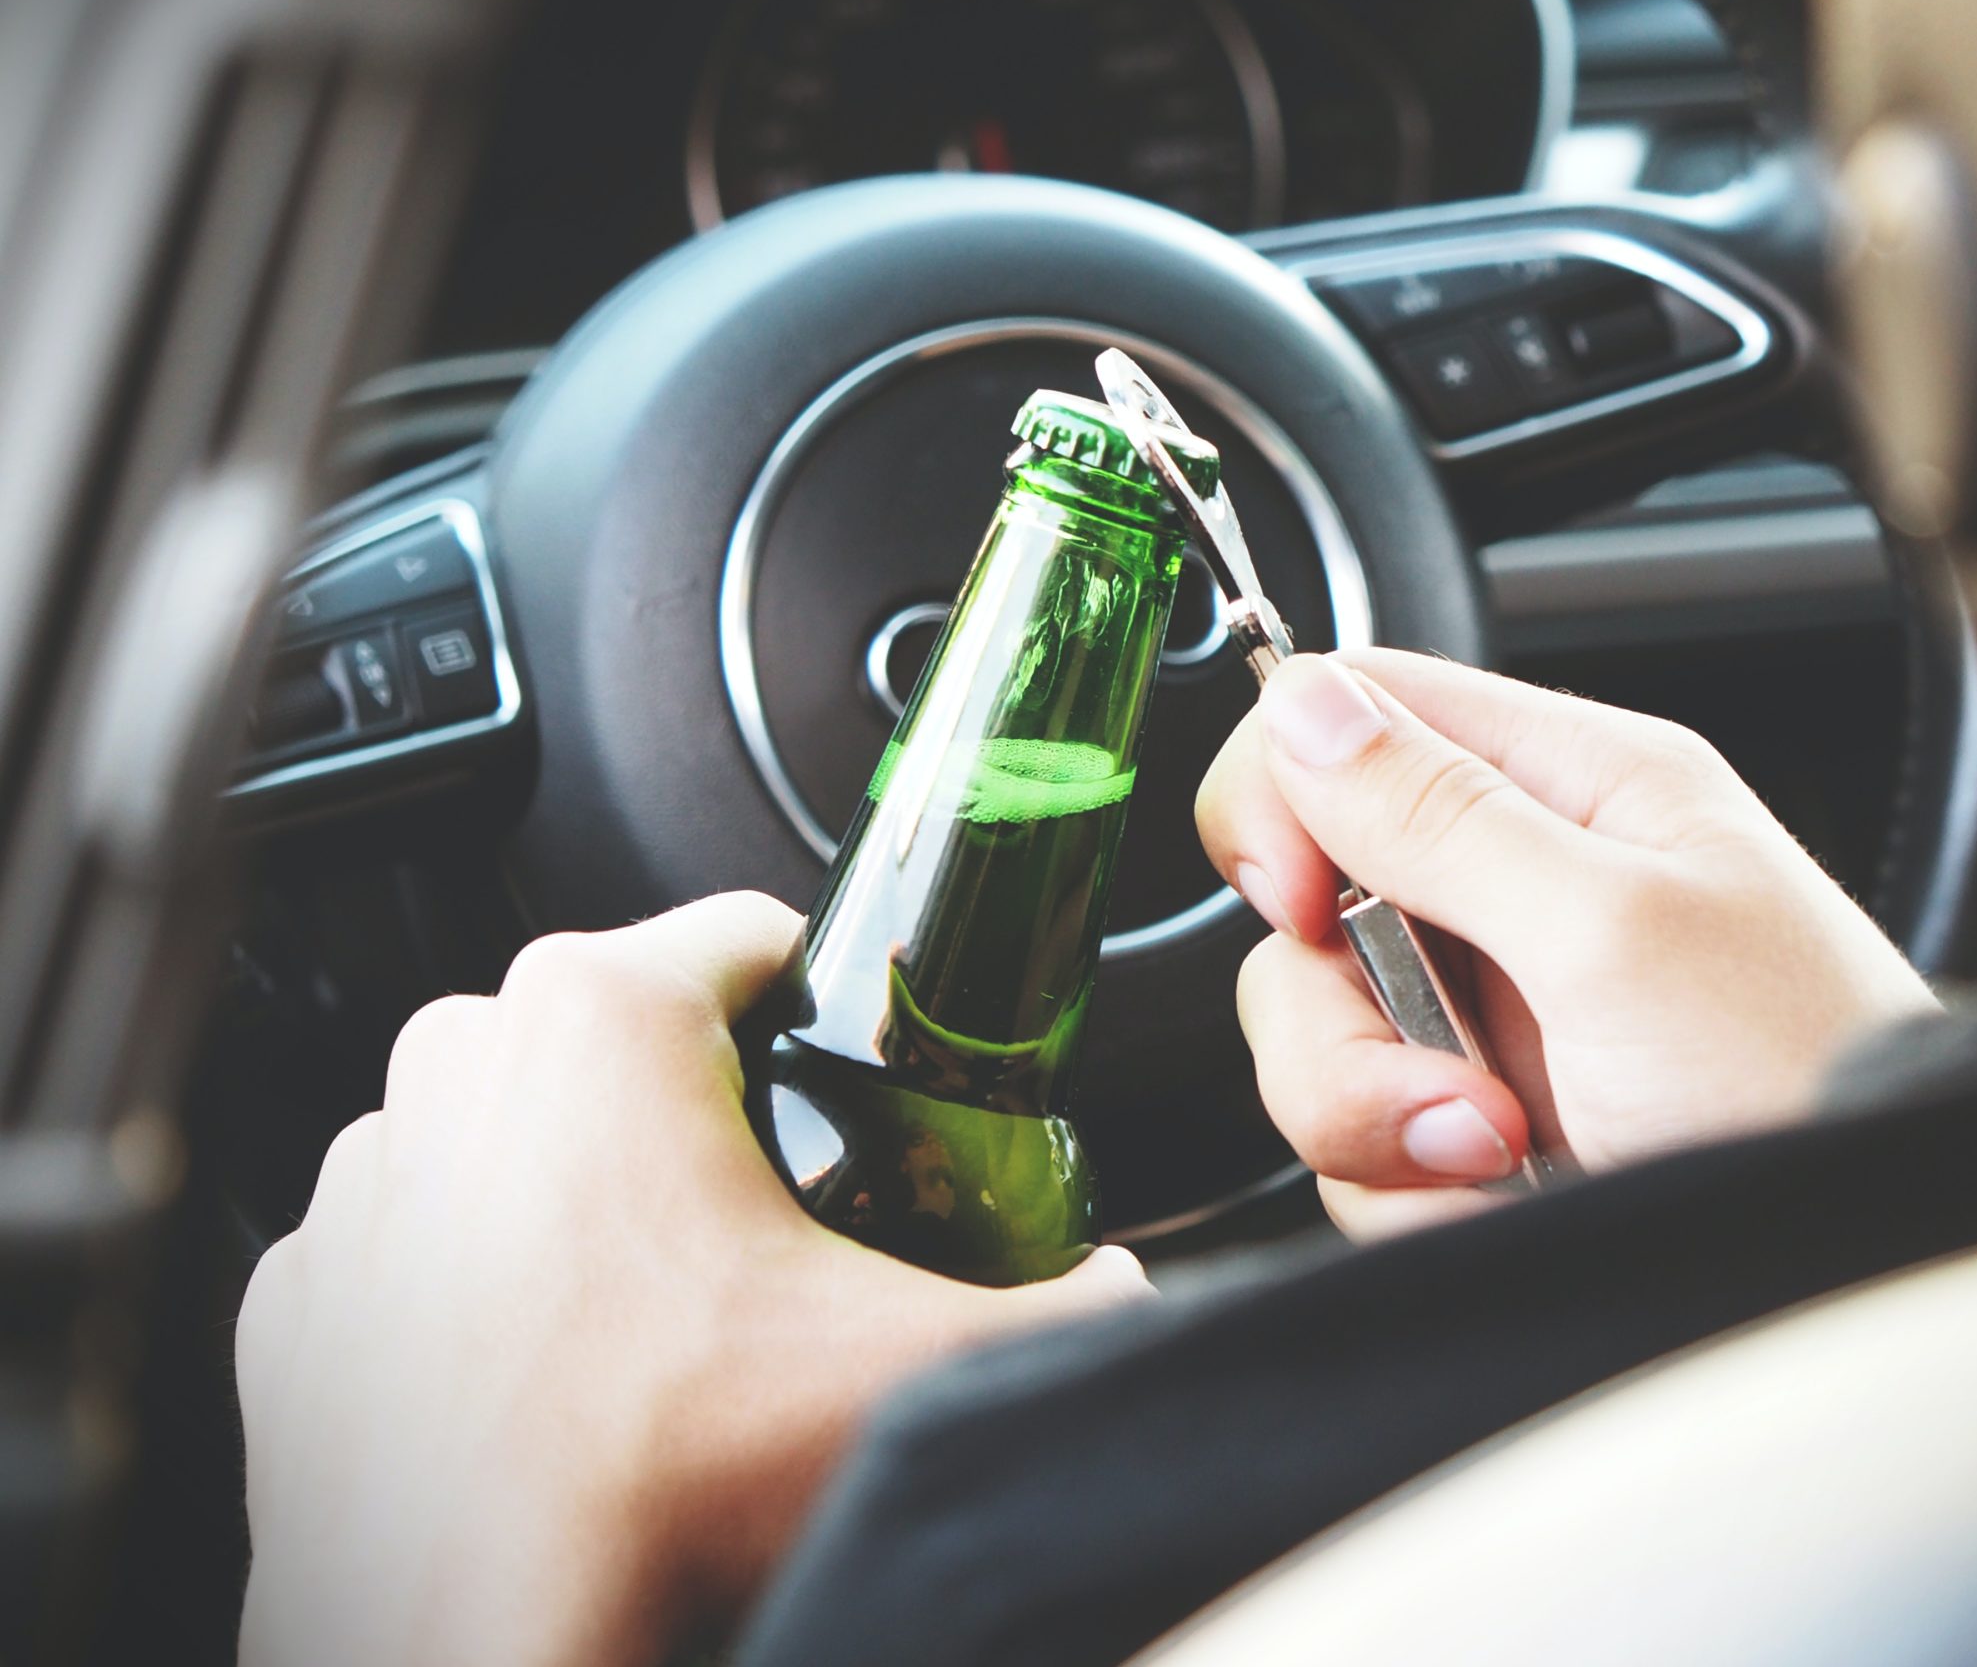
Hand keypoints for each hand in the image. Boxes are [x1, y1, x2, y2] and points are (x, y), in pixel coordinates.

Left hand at [235, 893, 1147, 1666]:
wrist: (482, 1642)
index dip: (831, 1004)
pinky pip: (417, 1240)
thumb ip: (1076, 1303)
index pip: (753, 934)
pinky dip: (476, 1282)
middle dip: (706, 1104)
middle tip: (778, 1221)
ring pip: (514, 1130)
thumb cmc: (662, 1485)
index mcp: (600, 1016)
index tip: (856, 1081)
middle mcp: (455, 1063)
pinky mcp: (295, 1297)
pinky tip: (552, 1368)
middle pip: (631, 1033)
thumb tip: (1127, 1290)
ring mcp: (360, 1181)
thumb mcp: (925, 1364)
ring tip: (662, 1312)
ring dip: (584, 1188)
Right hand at [1196, 651, 1936, 1235]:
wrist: (1861, 1269)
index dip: (1287, 798)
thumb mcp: (1615, 933)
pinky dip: (1413, 1192)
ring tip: (1505, 1154)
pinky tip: (1508, 1199)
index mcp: (1578, 786)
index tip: (1301, 904)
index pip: (1356, 712)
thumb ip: (1445, 816)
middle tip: (1455, 1085)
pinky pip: (1360, 1146)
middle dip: (1345, 1019)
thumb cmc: (1804, 1084)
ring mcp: (1498, 1014)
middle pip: (1311, 903)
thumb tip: (1304, 703)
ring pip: (1321, 1036)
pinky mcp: (1481, 1129)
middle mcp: (1524, 888)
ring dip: (1381, 1121)